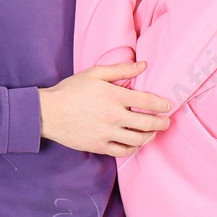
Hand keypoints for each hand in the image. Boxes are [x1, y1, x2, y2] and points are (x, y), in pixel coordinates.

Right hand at [39, 61, 171, 155]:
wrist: (48, 113)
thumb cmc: (70, 90)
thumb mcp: (94, 73)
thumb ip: (120, 70)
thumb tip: (143, 65)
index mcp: (114, 96)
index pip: (148, 102)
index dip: (162, 105)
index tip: (168, 106)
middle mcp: (114, 116)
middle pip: (147, 123)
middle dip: (161, 123)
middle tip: (166, 122)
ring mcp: (107, 133)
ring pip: (137, 139)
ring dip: (150, 136)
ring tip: (153, 133)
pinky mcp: (99, 146)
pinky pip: (122, 151)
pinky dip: (133, 148)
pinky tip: (135, 143)